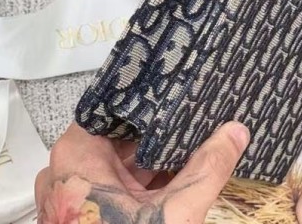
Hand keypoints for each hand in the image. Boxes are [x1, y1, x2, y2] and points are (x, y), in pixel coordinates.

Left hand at [35, 120, 249, 223]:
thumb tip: (236, 131)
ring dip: (151, 157)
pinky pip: (112, 182)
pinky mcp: (79, 210)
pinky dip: (139, 181)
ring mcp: (70, 190)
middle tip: (193, 117)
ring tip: (188, 140)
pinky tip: (170, 176)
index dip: (152, 99)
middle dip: (158, 132)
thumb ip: (207, 169)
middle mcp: (66, 167)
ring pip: (117, 160)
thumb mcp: (173, 213)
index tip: (180, 89)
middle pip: (119, 135)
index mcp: (77, 153)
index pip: (118, 108)